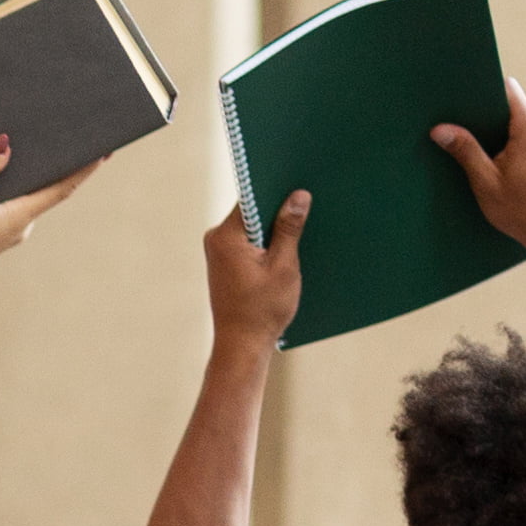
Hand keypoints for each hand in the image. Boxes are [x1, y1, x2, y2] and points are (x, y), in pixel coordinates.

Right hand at [0, 133, 104, 284]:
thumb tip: (4, 143)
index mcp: (22, 215)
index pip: (63, 188)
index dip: (85, 169)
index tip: (104, 151)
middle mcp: (24, 223)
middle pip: (51, 188)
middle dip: (63, 165)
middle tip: (77, 136)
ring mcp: (12, 228)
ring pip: (31, 195)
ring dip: (38, 173)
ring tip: (41, 145)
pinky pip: (15, 201)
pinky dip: (18, 184)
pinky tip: (7, 169)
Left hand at [207, 190, 310, 348]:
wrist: (242, 345)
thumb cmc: (261, 311)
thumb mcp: (283, 266)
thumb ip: (289, 229)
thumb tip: (298, 196)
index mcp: (226, 236)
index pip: (252, 196)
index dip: (277, 186)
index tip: (299, 181)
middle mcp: (216, 239)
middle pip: (253, 209)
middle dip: (279, 206)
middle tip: (309, 202)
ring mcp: (219, 251)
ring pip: (253, 225)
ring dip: (276, 225)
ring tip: (304, 224)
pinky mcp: (226, 261)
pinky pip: (250, 239)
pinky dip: (269, 240)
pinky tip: (290, 245)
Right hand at [432, 79, 525, 267]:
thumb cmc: (522, 211)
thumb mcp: (486, 183)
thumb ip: (465, 150)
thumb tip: (440, 129)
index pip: (507, 90)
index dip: (483, 92)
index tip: (464, 101)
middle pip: (510, 106)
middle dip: (488, 119)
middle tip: (468, 138)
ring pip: (519, 120)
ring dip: (501, 134)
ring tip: (486, 157)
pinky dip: (513, 143)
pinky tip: (503, 165)